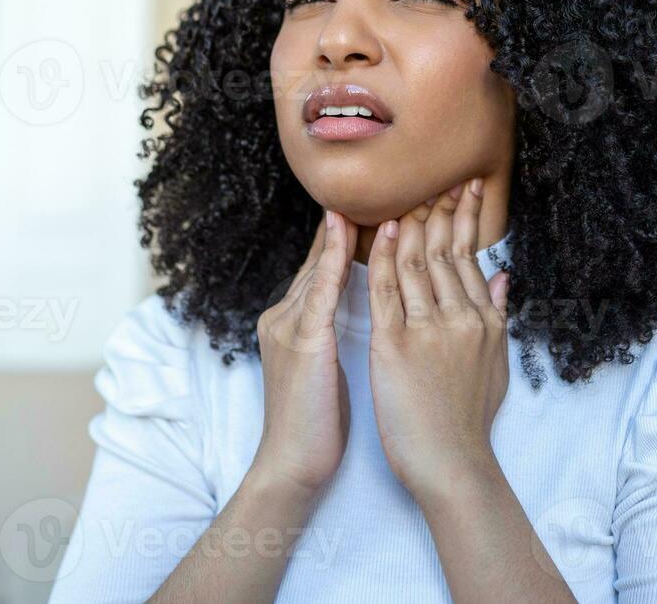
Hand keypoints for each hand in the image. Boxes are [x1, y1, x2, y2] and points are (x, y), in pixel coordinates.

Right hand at [250, 209, 356, 496]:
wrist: (294, 464)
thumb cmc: (317, 425)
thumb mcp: (326, 370)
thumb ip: (332, 336)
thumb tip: (362, 314)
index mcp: (290, 324)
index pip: (319, 272)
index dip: (341, 242)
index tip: (365, 213)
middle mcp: (282, 317)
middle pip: (317, 262)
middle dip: (341, 229)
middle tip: (374, 193)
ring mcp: (288, 326)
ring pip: (318, 267)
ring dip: (340, 232)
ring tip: (361, 195)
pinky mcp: (302, 340)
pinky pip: (320, 289)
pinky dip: (334, 259)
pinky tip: (347, 234)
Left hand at [366, 178, 511, 501]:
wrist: (451, 463)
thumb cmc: (469, 419)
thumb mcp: (495, 363)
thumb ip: (497, 314)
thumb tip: (502, 275)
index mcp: (483, 320)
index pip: (470, 256)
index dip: (466, 218)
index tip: (464, 187)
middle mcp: (461, 318)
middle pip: (445, 250)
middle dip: (442, 208)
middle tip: (438, 175)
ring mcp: (428, 329)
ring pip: (417, 262)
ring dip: (412, 222)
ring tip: (408, 190)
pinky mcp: (396, 344)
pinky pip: (387, 290)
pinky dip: (384, 256)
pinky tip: (384, 230)